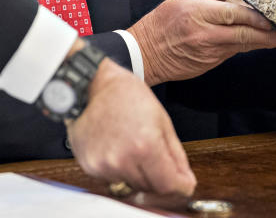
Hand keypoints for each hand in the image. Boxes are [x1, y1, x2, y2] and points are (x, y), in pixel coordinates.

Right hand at [67, 49, 195, 196]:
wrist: (89, 87)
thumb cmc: (126, 96)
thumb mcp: (161, 119)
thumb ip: (176, 154)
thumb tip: (186, 180)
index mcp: (146, 146)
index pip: (168, 185)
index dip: (180, 187)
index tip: (184, 184)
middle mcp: (123, 160)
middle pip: (150, 188)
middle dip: (158, 177)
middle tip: (154, 154)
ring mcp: (104, 165)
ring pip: (131, 185)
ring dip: (137, 173)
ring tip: (131, 146)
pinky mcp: (90, 167)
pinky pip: (112, 179)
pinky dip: (118, 169)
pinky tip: (116, 147)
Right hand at [128, 0, 275, 85]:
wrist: (144, 53)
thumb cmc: (160, 23)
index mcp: (197, 13)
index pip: (234, 14)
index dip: (256, 16)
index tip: (272, 17)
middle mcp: (205, 33)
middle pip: (244, 33)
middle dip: (269, 35)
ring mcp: (208, 51)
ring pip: (242, 46)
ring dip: (263, 44)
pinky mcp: (209, 63)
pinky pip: (232, 54)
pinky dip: (246, 48)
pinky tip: (258, 44)